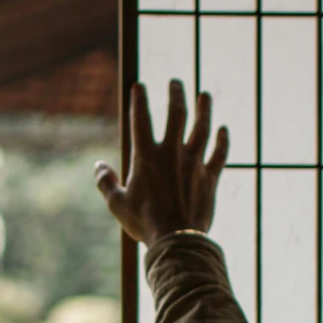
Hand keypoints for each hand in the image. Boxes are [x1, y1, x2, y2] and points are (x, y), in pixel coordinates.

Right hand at [96, 79, 228, 248]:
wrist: (177, 240)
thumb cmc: (144, 223)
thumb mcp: (117, 204)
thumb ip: (106, 182)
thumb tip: (98, 167)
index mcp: (146, 157)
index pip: (141, 119)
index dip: (140, 99)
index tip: (140, 85)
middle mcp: (172, 153)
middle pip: (176, 114)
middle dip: (176, 94)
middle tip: (176, 82)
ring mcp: (194, 163)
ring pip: (202, 128)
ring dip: (204, 109)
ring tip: (205, 95)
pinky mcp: (210, 177)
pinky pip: (219, 153)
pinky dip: (222, 140)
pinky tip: (223, 129)